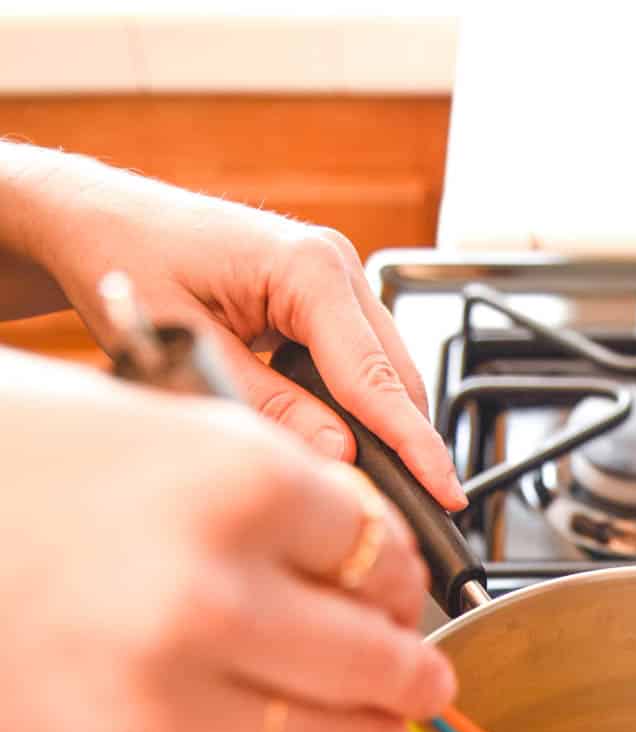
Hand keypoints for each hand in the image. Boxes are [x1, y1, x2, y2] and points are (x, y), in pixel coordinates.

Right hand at [0, 352, 456, 731]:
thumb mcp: (135, 421)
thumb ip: (246, 479)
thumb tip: (337, 535)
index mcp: (232, 475)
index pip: (376, 541)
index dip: (398, 570)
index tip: (401, 585)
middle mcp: (217, 583)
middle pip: (376, 645)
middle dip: (413, 665)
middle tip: (429, 675)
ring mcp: (172, 679)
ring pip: (321, 722)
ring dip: (370, 728)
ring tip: (391, 730)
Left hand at [2, 145, 465, 509]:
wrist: (94, 218)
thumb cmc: (125, 258)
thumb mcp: (189, 345)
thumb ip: (267, 405)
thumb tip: (337, 459)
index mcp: (308, 266)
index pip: (375, 375)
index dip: (414, 443)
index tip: (445, 492)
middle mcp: (333, 264)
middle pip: (396, 374)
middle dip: (410, 442)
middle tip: (419, 513)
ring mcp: (332, 277)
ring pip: (383, 370)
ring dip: (382, 426)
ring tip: (379, 490)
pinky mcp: (319, 295)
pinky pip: (356, 360)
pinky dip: (355, 405)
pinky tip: (341, 445)